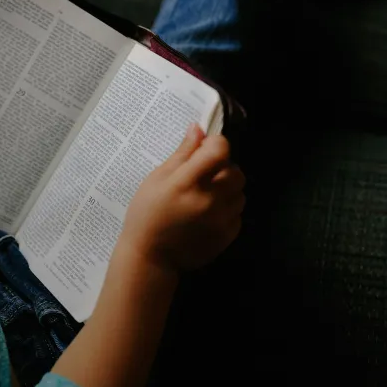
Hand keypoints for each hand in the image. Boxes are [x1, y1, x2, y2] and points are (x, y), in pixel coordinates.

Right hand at [117, 124, 244, 271]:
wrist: (151, 257)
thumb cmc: (147, 214)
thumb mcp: (156, 179)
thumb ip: (182, 154)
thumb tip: (198, 129)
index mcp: (188, 182)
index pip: (219, 150)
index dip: (214, 144)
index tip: (202, 150)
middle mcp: (210, 200)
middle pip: (235, 170)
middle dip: (222, 167)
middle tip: (203, 175)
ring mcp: (222, 219)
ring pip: (239, 192)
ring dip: (227, 188)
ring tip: (206, 196)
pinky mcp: (228, 235)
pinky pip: (238, 212)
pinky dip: (227, 209)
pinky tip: (208, 214)